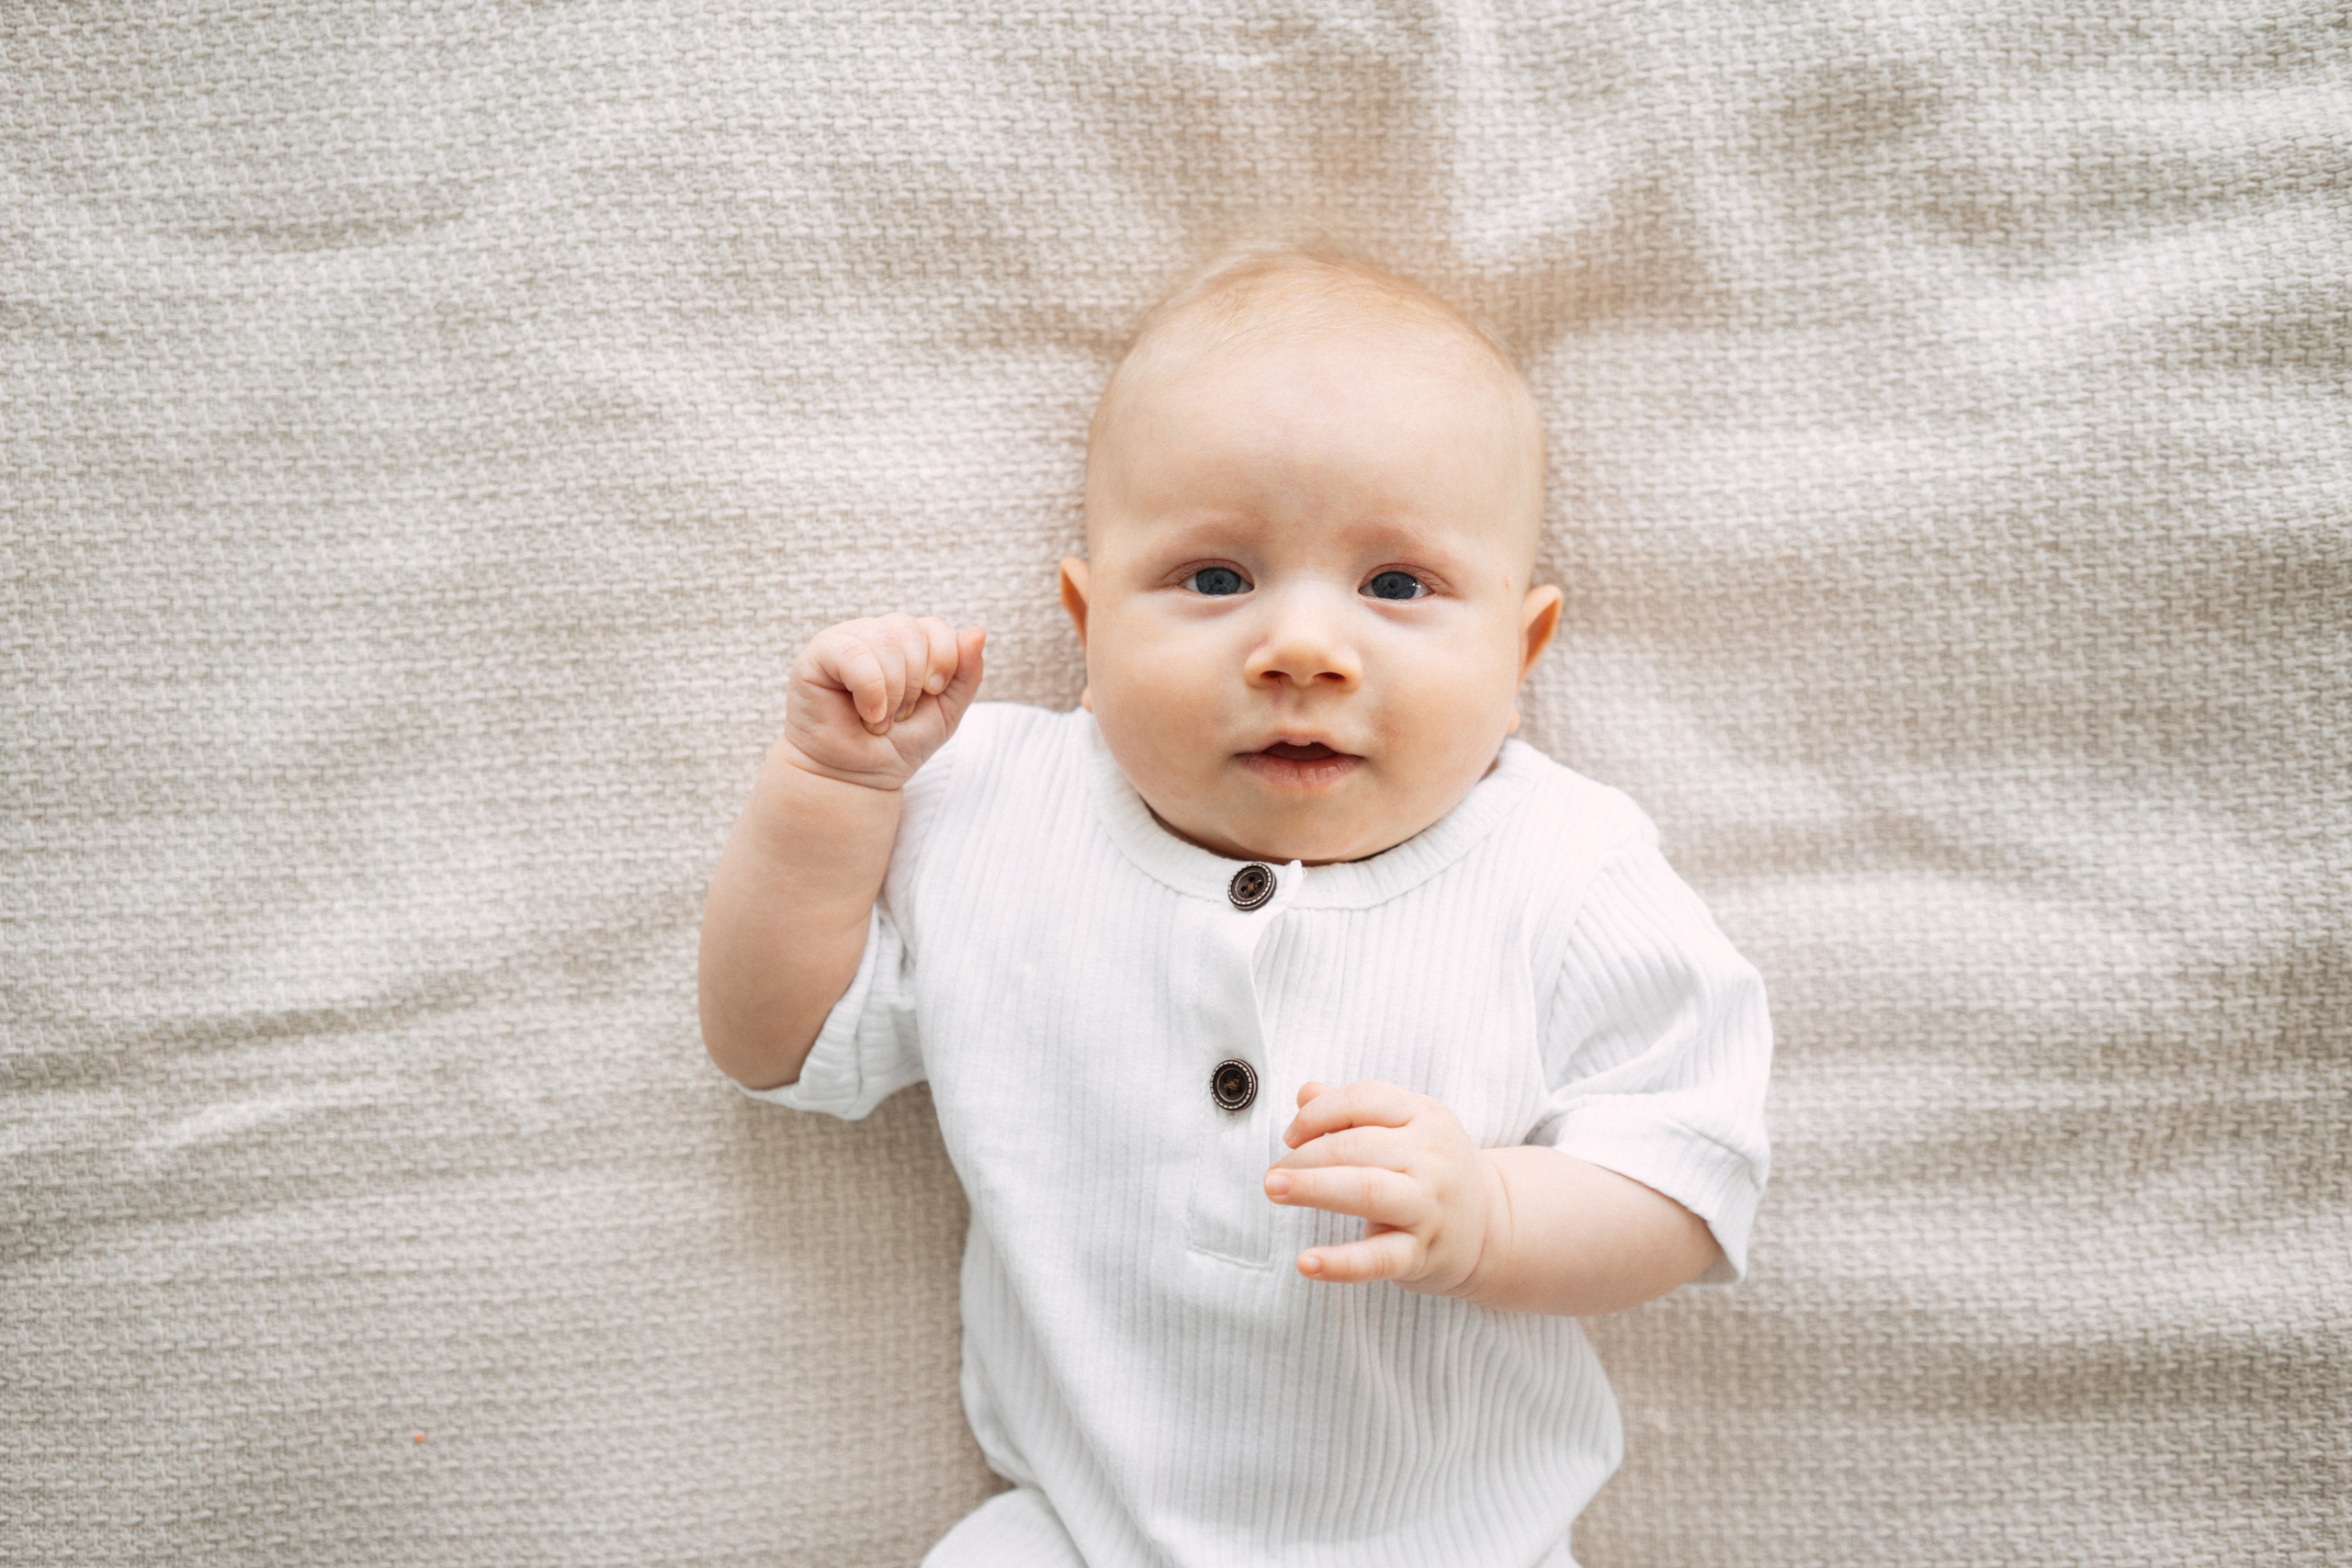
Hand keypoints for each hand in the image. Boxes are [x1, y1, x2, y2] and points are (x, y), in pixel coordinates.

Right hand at [782, 615, 984, 789]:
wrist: (858, 778)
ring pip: (885, 641)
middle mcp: (875, 634)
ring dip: (893, 691)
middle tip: (900, 714)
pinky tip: (867, 714)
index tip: (933, 694)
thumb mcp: (946, 711)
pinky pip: (853, 653)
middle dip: (916, 683)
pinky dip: (870, 690)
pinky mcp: (817, 655)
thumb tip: (977, 632)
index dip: (943, 660)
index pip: (934, 627)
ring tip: (880, 719)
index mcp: (906, 642)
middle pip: (911, 631)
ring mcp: (845, 641)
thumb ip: (966, 673)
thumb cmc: (898, 744)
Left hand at [1264, 1080, 1507, 1298]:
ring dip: (1315, 1188)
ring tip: (1275, 1190)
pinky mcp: (1423, 1253)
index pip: (1364, 1099)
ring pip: (1367, 1191)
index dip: (1319, 1113)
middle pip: (1358, 1146)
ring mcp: (1429, 1206)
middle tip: (1273, 1174)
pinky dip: (1340, 1262)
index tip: (1291, 1136)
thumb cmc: (1431, 1170)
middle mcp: (1431, 1157)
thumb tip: (1305, 1092)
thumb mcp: (1406, 1128)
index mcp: (1425, 1117)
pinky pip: (1377, 1259)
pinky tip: (1306, 1263)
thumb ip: (1353, 1110)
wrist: (1493, 1226)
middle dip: (1306, 1156)